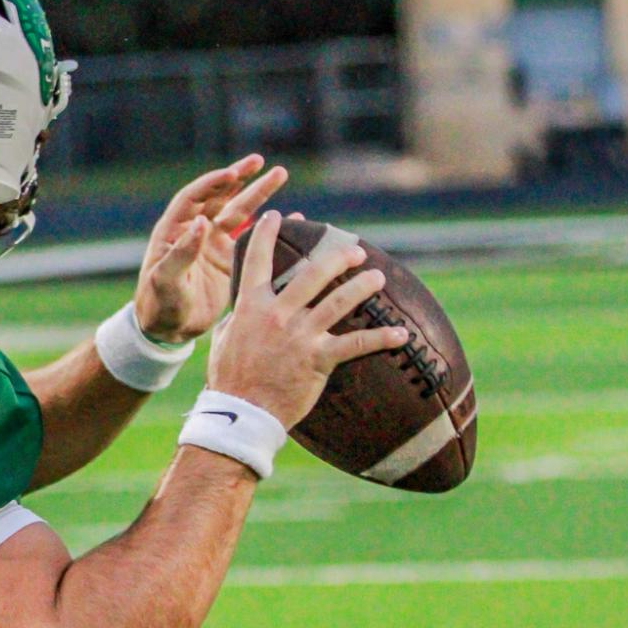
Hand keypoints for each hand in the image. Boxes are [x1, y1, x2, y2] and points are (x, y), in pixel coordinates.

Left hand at [133, 155, 287, 343]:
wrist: (167, 329)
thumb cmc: (158, 303)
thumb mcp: (165, 280)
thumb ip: (181, 252)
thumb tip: (200, 221)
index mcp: (175, 230)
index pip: (195, 198)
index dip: (213, 184)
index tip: (232, 173)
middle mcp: (196, 231)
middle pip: (221, 197)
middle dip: (240, 178)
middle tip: (261, 161)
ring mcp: (214, 245)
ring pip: (240, 212)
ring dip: (258, 194)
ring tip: (280, 174)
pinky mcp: (229, 261)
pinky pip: (253, 239)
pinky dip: (270, 228)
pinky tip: (293, 217)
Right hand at [208, 209, 408, 427]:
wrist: (243, 412)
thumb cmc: (230, 378)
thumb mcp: (225, 339)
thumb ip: (238, 316)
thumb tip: (245, 304)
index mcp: (251, 306)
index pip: (258, 260)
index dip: (267, 233)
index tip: (278, 215)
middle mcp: (278, 314)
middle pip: (313, 274)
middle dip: (336, 257)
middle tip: (354, 251)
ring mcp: (300, 335)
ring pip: (340, 301)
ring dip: (363, 287)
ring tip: (378, 277)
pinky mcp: (319, 358)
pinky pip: (357, 344)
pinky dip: (382, 338)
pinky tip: (402, 334)